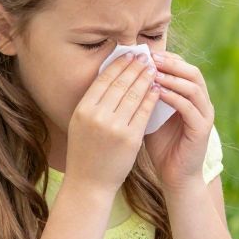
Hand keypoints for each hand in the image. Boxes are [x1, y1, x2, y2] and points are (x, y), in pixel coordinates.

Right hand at [65, 52, 157, 193]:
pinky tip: (158, 89)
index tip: (129, 54)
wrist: (89, 184)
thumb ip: (93, 103)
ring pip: (133, 95)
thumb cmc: (86, 152)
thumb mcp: (81, 124)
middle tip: (145, 56)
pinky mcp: (130, 138)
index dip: (118, 64)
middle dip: (134, 67)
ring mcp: (113, 127)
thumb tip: (109, 78)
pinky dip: (152, 98)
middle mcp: (96, 116)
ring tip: (154, 69)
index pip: (103, 79)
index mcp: (82, 109)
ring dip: (146, 79)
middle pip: (120, 83)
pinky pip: (144, 112)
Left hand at [142, 50, 216, 197]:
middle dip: (171, 63)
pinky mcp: (202, 129)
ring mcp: (205, 115)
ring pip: (194, 87)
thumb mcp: (151, 115)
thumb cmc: (161, 147)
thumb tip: (125, 75)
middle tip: (150, 57)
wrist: (174, 176)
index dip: (167, 59)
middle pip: (192, 72)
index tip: (145, 53)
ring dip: (173, 77)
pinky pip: (189, 107)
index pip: (183, 68)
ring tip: (153, 72)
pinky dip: (174, 97)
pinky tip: (157, 92)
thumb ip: (146, 96)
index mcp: (191, 97)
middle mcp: (202, 103)